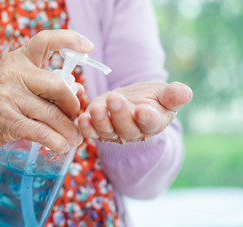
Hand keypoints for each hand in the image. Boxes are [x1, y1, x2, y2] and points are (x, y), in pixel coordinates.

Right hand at [0, 30, 93, 151]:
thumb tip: (80, 92)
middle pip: (58, 86)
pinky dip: (56, 141)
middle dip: (72, 104)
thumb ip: (49, 83)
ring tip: (75, 138)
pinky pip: (41, 132)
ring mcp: (10, 97)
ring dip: (69, 129)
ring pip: (52, 114)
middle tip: (75, 114)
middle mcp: (15, 74)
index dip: (69, 40)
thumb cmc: (4, 96)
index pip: (45, 41)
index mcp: (20, 59)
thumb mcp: (22, 80)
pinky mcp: (8, 121)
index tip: (88, 47)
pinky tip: (62, 146)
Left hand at [77, 82, 192, 142]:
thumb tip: (186, 93)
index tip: (143, 111)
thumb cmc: (151, 98)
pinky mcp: (97, 128)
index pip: (151, 124)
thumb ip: (173, 95)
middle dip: (120, 115)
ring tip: (97, 108)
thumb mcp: (164, 93)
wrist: (132, 102)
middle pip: (127, 128)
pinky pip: (91, 132)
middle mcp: (133, 132)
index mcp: (153, 123)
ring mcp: (114, 132)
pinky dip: (86, 127)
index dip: (147, 119)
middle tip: (115, 99)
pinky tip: (82, 119)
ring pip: (107, 131)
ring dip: (101, 121)